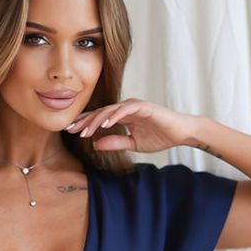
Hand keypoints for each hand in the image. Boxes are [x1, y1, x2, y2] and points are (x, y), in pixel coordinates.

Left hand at [64, 98, 195, 153]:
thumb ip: (115, 142)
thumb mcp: (133, 143)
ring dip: (96, 120)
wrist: (180, 133)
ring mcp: (134, 105)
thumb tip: (96, 144)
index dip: (85, 124)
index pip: (100, 118)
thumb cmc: (160, 136)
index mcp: (122, 115)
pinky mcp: (143, 107)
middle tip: (70, 129)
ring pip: (110, 110)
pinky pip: (125, 110)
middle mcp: (125, 108)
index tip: (71, 131)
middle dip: (85, 121)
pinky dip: (114, 116)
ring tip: (85, 131)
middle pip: (100, 112)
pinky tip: (105, 124)